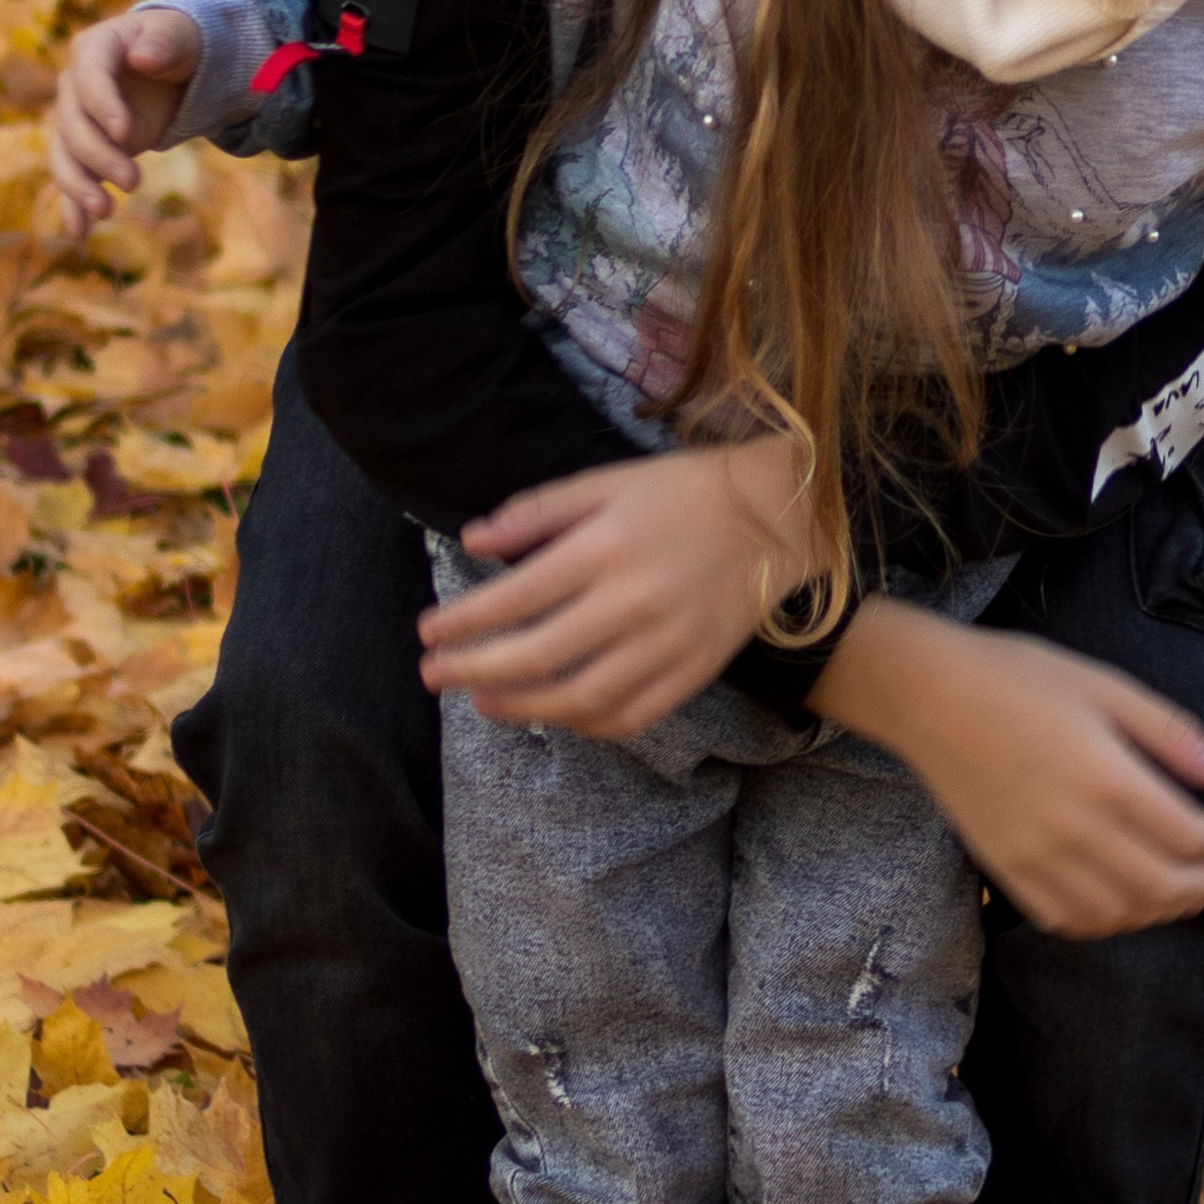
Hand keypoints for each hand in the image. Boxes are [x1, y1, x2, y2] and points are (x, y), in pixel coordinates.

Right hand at [48, 5, 201, 235]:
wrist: (174, 65)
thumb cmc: (176, 42)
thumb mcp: (179, 35)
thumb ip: (164, 42)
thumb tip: (142, 57)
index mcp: (93, 50)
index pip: (88, 78)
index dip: (102, 105)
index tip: (126, 133)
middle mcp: (74, 86)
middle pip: (72, 126)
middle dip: (99, 156)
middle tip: (135, 182)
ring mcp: (77, 120)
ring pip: (65, 157)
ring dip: (80, 187)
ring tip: (107, 211)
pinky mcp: (88, 149)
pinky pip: (74, 178)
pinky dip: (72, 206)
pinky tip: (79, 234)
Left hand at [419, 434, 817, 736]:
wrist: (775, 517)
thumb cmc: (681, 492)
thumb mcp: (606, 480)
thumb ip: (538, 510)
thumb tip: (473, 540)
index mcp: (607, 547)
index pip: (516, 596)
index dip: (463, 620)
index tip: (428, 631)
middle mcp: (635, 601)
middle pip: (537, 655)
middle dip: (473, 669)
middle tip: (432, 673)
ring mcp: (668, 643)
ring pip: (581, 697)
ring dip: (521, 706)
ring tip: (481, 700)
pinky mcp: (695, 670)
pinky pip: (632, 715)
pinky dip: (588, 724)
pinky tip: (555, 713)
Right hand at [811, 598, 1203, 936]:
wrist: (928, 696)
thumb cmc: (1019, 677)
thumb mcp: (1106, 685)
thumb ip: (1170, 733)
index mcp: (1106, 779)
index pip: (1191, 835)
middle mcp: (1074, 830)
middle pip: (1163, 885)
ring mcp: (1037, 858)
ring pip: (1120, 913)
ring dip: (1167, 908)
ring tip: (1190, 886)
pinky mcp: (1007, 870)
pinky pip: (1068, 919)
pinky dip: (1110, 921)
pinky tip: (1129, 902)